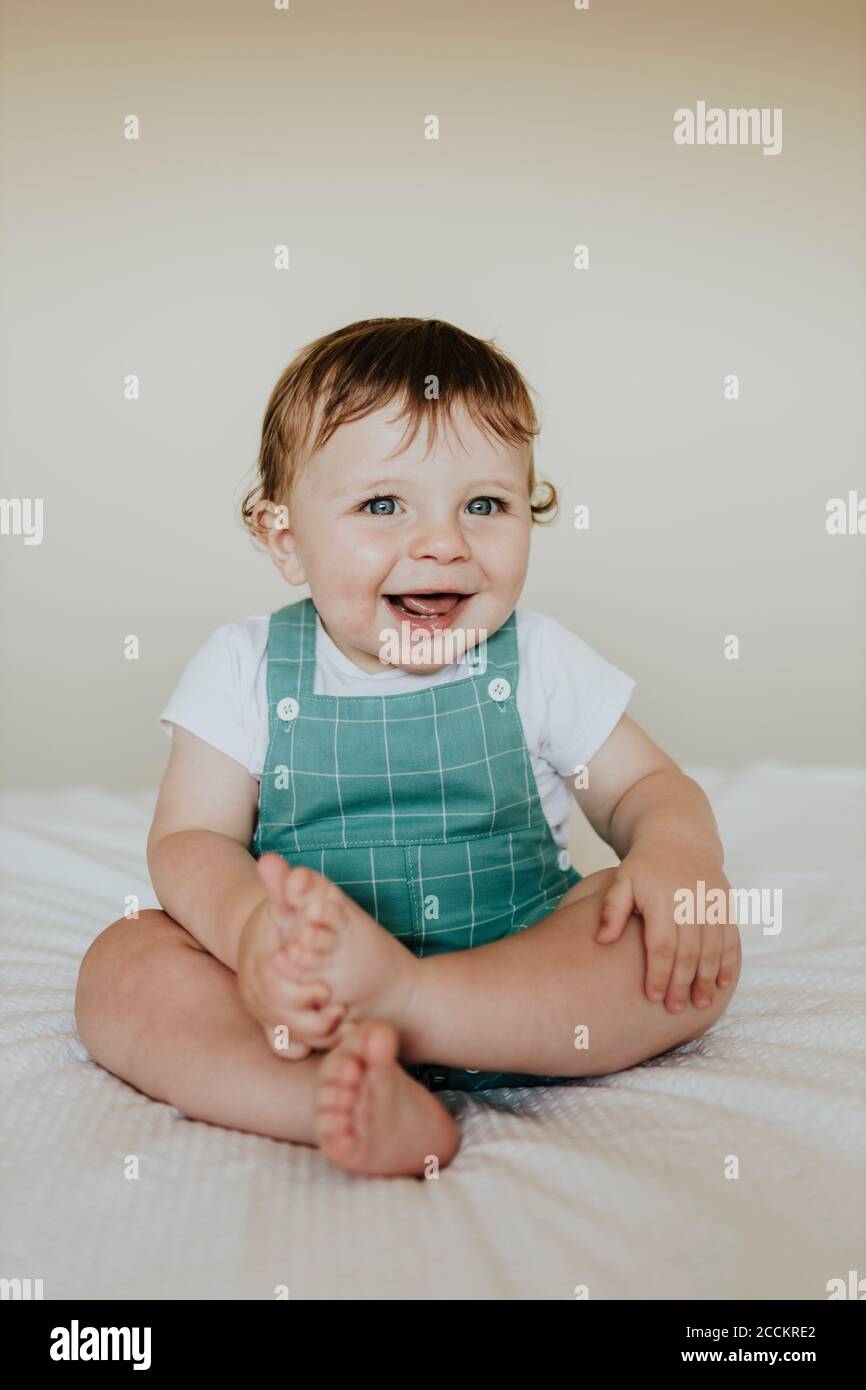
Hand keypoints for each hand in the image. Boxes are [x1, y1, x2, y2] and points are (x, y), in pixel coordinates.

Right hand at [236, 888, 345, 1057]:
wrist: (290, 938)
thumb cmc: (299, 918)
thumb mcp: (296, 902)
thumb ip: (288, 886)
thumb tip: (271, 860)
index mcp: (261, 956)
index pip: (274, 984)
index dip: (301, 990)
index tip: (327, 990)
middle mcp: (256, 985)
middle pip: (279, 1015)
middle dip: (311, 1017)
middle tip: (339, 1010)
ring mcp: (262, 1008)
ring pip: (283, 1035)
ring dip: (316, 1034)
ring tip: (342, 1022)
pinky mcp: (274, 1028)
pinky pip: (284, 1048)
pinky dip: (305, 1048)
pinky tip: (331, 1036)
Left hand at [584, 850, 739, 1012]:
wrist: (678, 837)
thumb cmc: (643, 866)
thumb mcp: (621, 880)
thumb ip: (612, 910)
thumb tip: (602, 940)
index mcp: (662, 899)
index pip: (662, 945)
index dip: (658, 973)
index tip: (652, 998)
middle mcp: (690, 902)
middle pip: (689, 952)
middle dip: (682, 983)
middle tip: (675, 1009)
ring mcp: (712, 903)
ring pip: (713, 948)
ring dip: (708, 978)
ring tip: (700, 1004)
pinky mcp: (726, 903)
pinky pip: (731, 937)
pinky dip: (729, 962)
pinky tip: (723, 983)